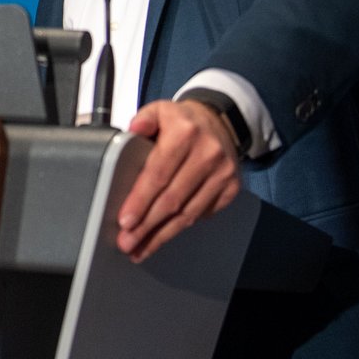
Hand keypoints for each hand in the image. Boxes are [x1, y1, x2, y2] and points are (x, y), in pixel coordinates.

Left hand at [116, 98, 242, 261]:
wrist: (220, 122)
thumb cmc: (183, 122)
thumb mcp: (160, 110)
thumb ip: (144, 119)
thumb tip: (133, 130)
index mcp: (185, 134)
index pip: (159, 174)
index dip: (141, 200)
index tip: (126, 221)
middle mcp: (207, 154)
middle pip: (172, 199)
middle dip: (147, 226)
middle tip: (128, 242)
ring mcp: (223, 174)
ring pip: (188, 213)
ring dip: (162, 234)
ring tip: (141, 248)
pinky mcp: (232, 188)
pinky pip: (203, 214)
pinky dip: (182, 227)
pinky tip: (164, 236)